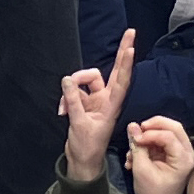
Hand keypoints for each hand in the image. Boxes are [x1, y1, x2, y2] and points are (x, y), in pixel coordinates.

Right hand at [59, 31, 136, 177]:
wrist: (81, 161)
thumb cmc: (87, 147)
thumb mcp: (79, 124)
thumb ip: (73, 101)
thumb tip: (67, 79)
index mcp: (112, 105)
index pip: (122, 80)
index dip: (125, 63)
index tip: (131, 47)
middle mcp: (106, 99)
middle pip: (113, 70)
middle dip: (121, 52)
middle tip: (130, 32)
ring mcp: (96, 100)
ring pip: (85, 79)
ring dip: (72, 88)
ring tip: (64, 108)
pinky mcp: (84, 103)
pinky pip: (74, 90)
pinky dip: (67, 97)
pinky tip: (62, 110)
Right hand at [125, 116, 193, 193]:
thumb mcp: (142, 171)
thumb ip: (138, 147)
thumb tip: (132, 126)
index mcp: (184, 159)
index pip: (168, 135)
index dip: (149, 133)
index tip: (134, 138)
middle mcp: (187, 153)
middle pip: (173, 127)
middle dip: (152, 126)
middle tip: (136, 130)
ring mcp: (182, 154)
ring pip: (167, 132)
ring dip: (147, 138)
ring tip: (132, 152)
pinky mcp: (173, 155)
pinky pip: (161, 141)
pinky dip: (148, 145)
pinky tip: (134, 157)